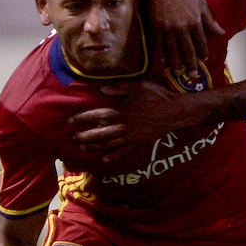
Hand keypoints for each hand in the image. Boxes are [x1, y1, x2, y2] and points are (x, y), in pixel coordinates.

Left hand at [70, 80, 190, 164]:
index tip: (70, 120)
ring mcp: (131, 136)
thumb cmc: (158, 96)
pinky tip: (105, 159)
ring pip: (109, 143)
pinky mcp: (139, 143)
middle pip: (99, 133)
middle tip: (72, 138)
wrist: (175, 112)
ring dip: (94, 146)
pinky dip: (114, 156)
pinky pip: (124, 151)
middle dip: (84, 135)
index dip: (82, 118)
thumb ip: (119, 87)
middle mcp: (123, 126)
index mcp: (121, 111)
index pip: (97, 115)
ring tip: (83, 148)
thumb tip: (102, 89)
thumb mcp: (139, 86)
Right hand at [136, 0, 223, 74]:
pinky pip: (159, 46)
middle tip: (192, 75)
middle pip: (188, 51)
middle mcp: (182, 29)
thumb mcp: (200, 2)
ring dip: (176, 64)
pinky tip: (164, 61)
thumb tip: (222, 32)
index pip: (201, 43)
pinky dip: (162, 55)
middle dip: (190, 64)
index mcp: (195, 22)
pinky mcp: (155, 28)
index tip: (203, 60)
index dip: (202, 53)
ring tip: (177, 72)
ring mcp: (168, 30)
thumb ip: (210, 20)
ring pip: (173, 51)